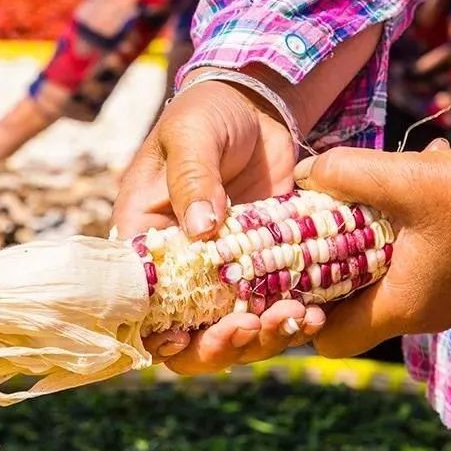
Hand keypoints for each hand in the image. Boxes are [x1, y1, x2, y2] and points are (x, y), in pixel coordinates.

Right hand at [113, 75, 325, 374]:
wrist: (255, 105)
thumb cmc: (208, 113)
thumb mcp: (192, 135)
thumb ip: (193, 178)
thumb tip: (201, 229)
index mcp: (146, 237)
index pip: (139, 303)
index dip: (156, 332)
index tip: (185, 336)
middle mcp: (180, 266)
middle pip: (185, 335)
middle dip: (217, 345)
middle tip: (252, 327)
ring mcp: (223, 273)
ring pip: (232, 333)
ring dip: (260, 339)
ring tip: (292, 318)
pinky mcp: (263, 269)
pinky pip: (270, 310)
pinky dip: (289, 320)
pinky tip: (311, 314)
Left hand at [296, 140, 450, 356]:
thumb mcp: (408, 179)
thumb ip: (347, 173)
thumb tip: (304, 175)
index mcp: (399, 308)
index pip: (326, 340)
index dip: (296, 311)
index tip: (281, 268)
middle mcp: (414, 313)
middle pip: (344, 309)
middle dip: (320, 269)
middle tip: (304, 227)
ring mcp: (434, 296)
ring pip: (373, 279)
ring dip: (356, 241)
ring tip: (349, 198)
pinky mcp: (450, 274)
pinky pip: (401, 260)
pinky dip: (388, 231)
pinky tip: (396, 187)